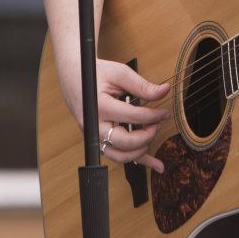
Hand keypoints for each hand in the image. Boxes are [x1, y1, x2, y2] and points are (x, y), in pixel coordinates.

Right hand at [59, 58, 170, 172]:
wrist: (73, 78)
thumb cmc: (95, 74)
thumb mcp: (120, 73)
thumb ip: (142, 86)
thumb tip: (164, 91)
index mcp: (99, 106)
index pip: (133, 116)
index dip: (154, 116)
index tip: (165, 112)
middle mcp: (95, 126)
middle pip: (125, 142)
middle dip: (147, 135)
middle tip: (158, 123)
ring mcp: (95, 136)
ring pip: (120, 156)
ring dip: (141, 150)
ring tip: (152, 134)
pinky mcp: (99, 141)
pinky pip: (119, 156)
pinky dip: (138, 161)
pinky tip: (155, 164)